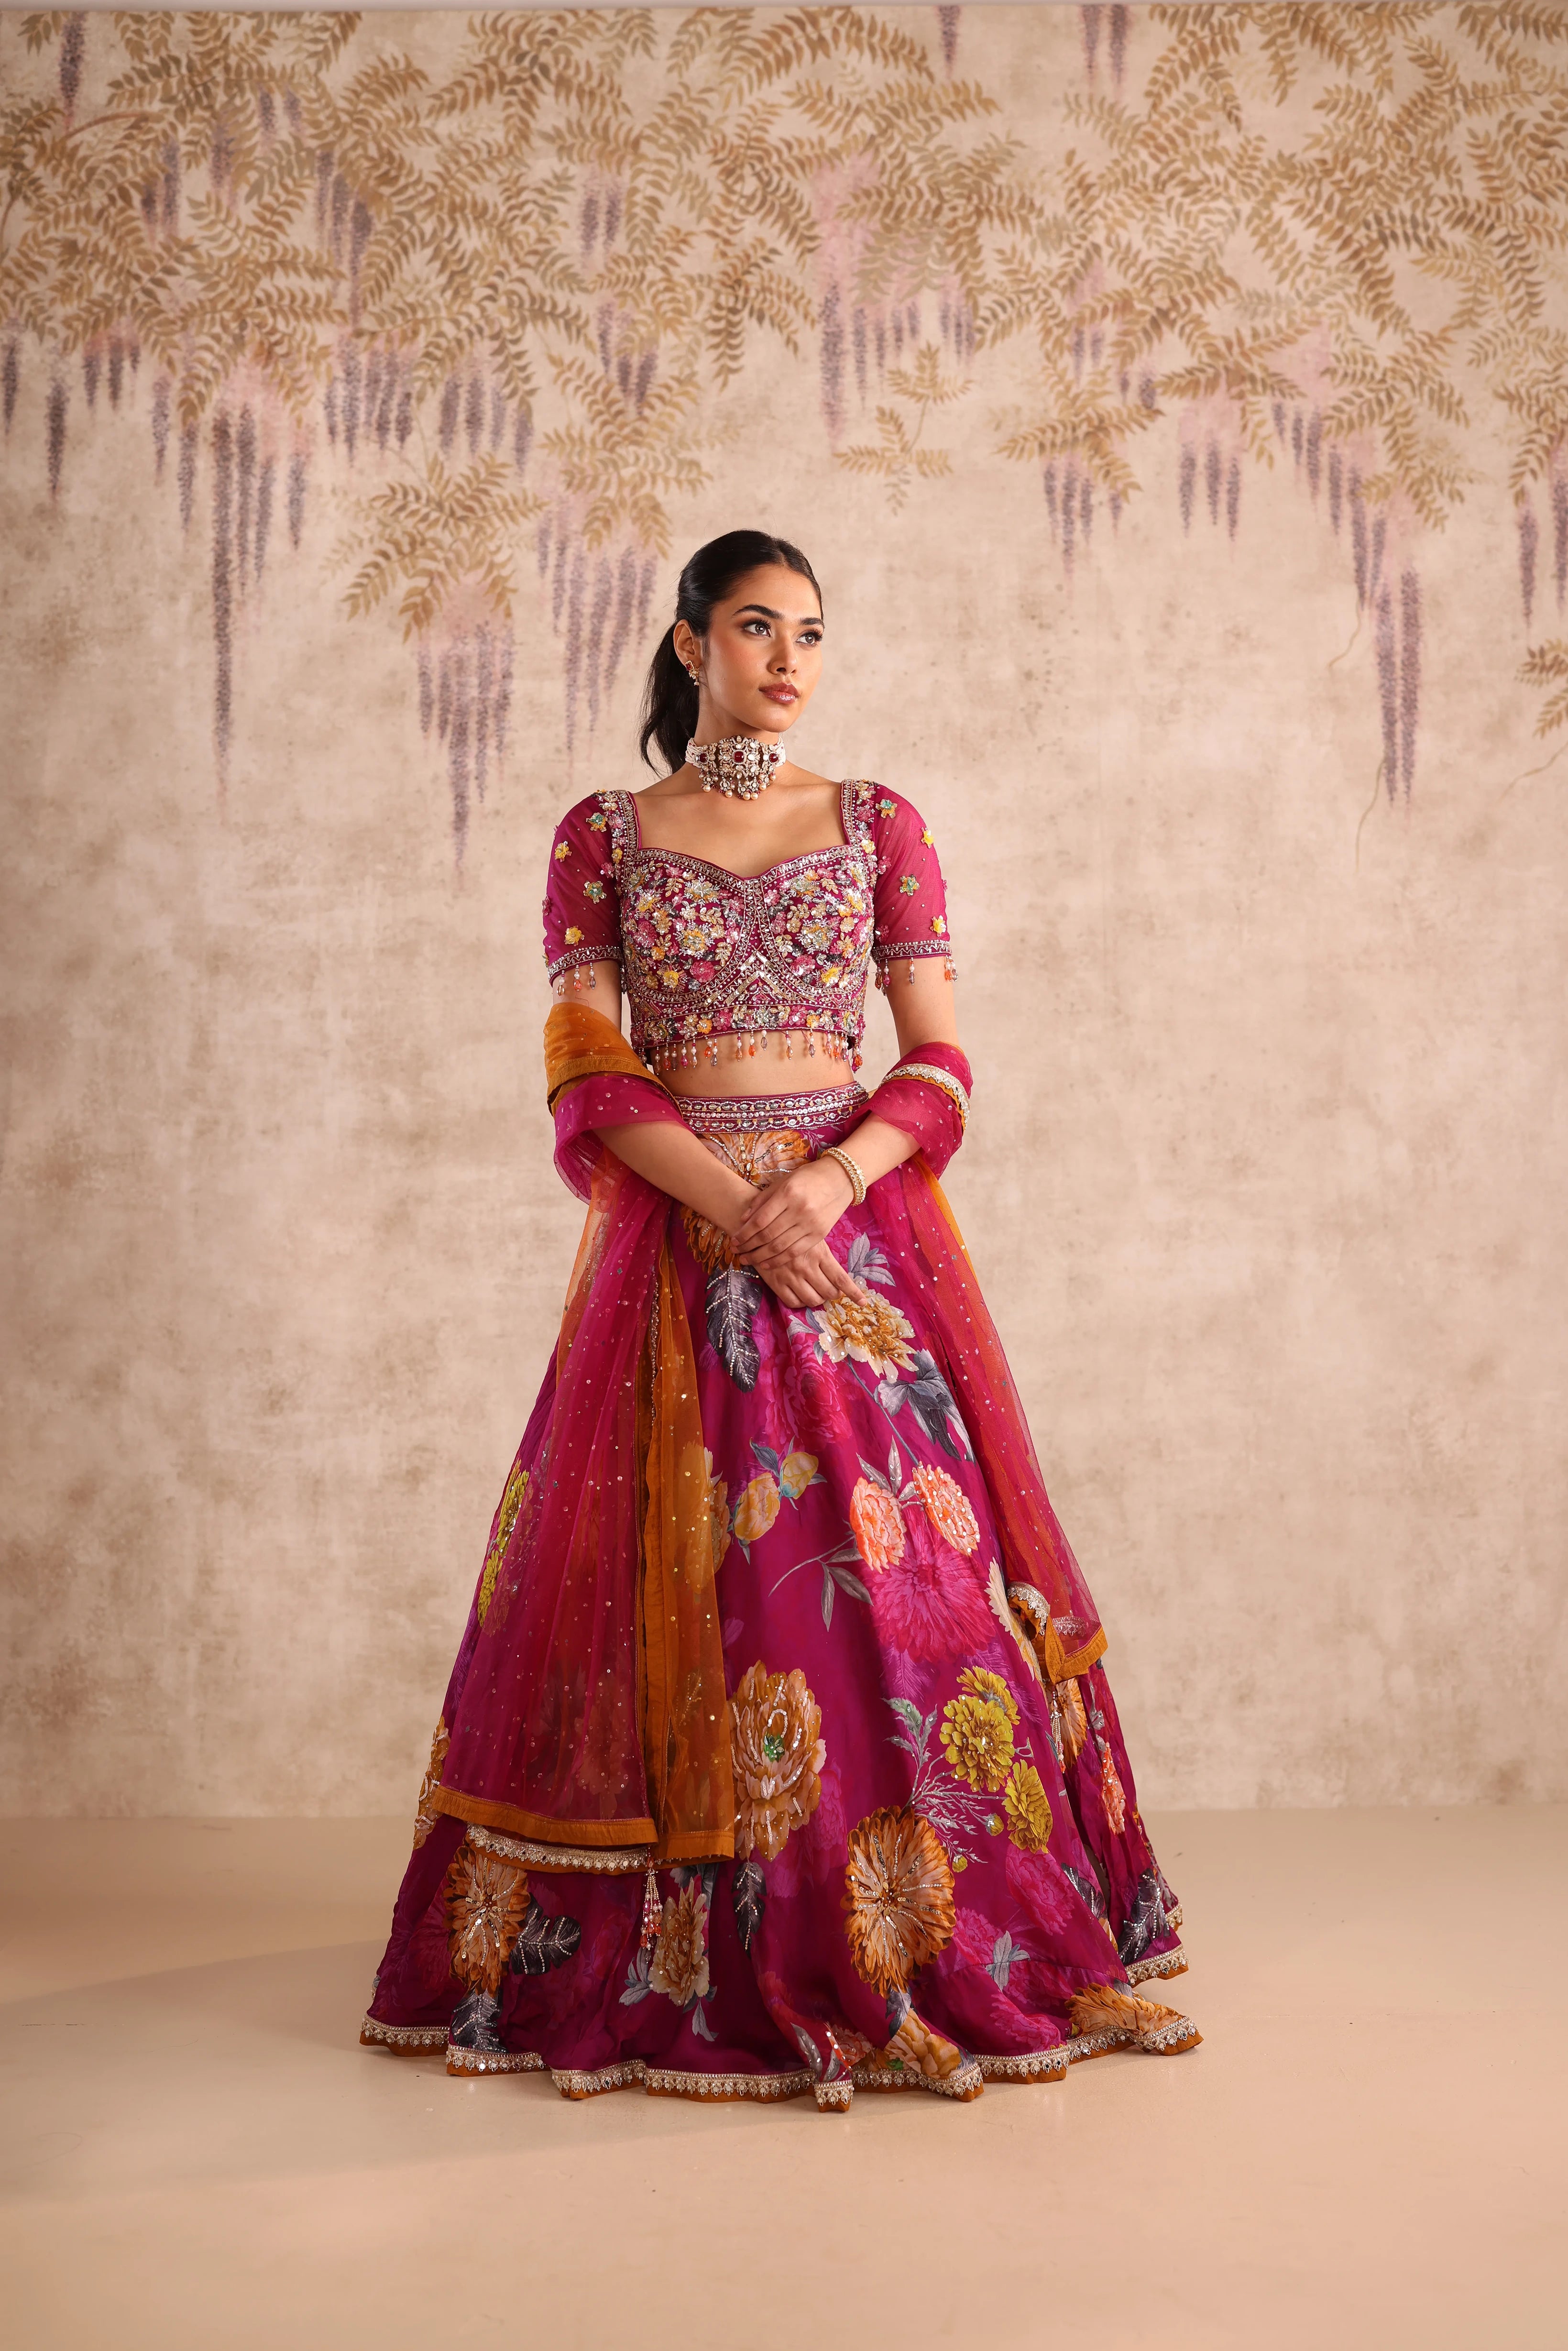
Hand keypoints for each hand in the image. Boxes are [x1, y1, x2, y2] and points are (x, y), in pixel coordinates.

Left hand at [728, 1160, 870, 1310]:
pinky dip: (778, 1260)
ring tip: (747, 1260)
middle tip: (737, 1252)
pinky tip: (766, 1263)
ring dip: (759, 1256)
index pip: (760, 1220)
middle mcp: (799, 1210)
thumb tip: (743, 1220)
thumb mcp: (782, 1182)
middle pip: (767, 1236)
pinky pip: (795, 1252)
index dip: (744, 1233)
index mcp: (788, 1194)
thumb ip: (762, 1200)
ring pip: (780, 1247)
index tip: (734, 1240)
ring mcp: (811, 1224)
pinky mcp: (819, 1235)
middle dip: (748, 1246)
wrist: (841, 1179)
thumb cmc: (808, 1178)